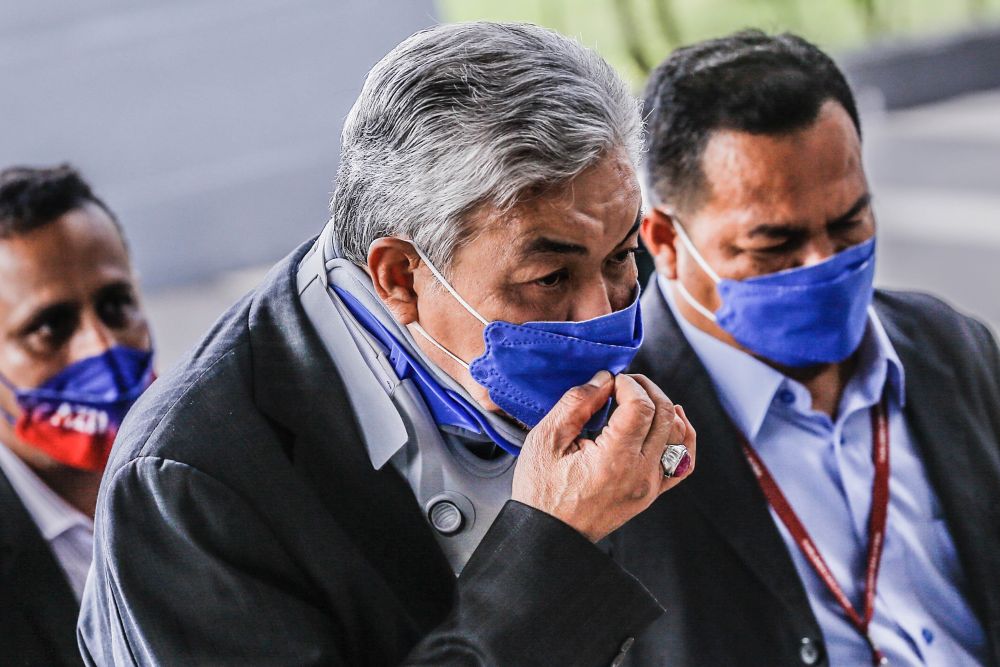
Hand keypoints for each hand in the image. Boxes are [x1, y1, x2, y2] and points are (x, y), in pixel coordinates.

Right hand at [512, 370, 696, 541]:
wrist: (548, 536)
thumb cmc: (541, 491)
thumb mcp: (546, 440)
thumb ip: (576, 403)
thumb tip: (604, 379)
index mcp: (614, 460)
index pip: (641, 407)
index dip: (628, 384)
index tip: (610, 381)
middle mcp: (640, 473)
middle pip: (664, 415)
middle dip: (646, 389)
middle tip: (624, 383)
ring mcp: (650, 486)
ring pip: (678, 434)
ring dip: (664, 407)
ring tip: (641, 397)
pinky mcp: (651, 493)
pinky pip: (683, 462)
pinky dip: (683, 437)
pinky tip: (673, 420)